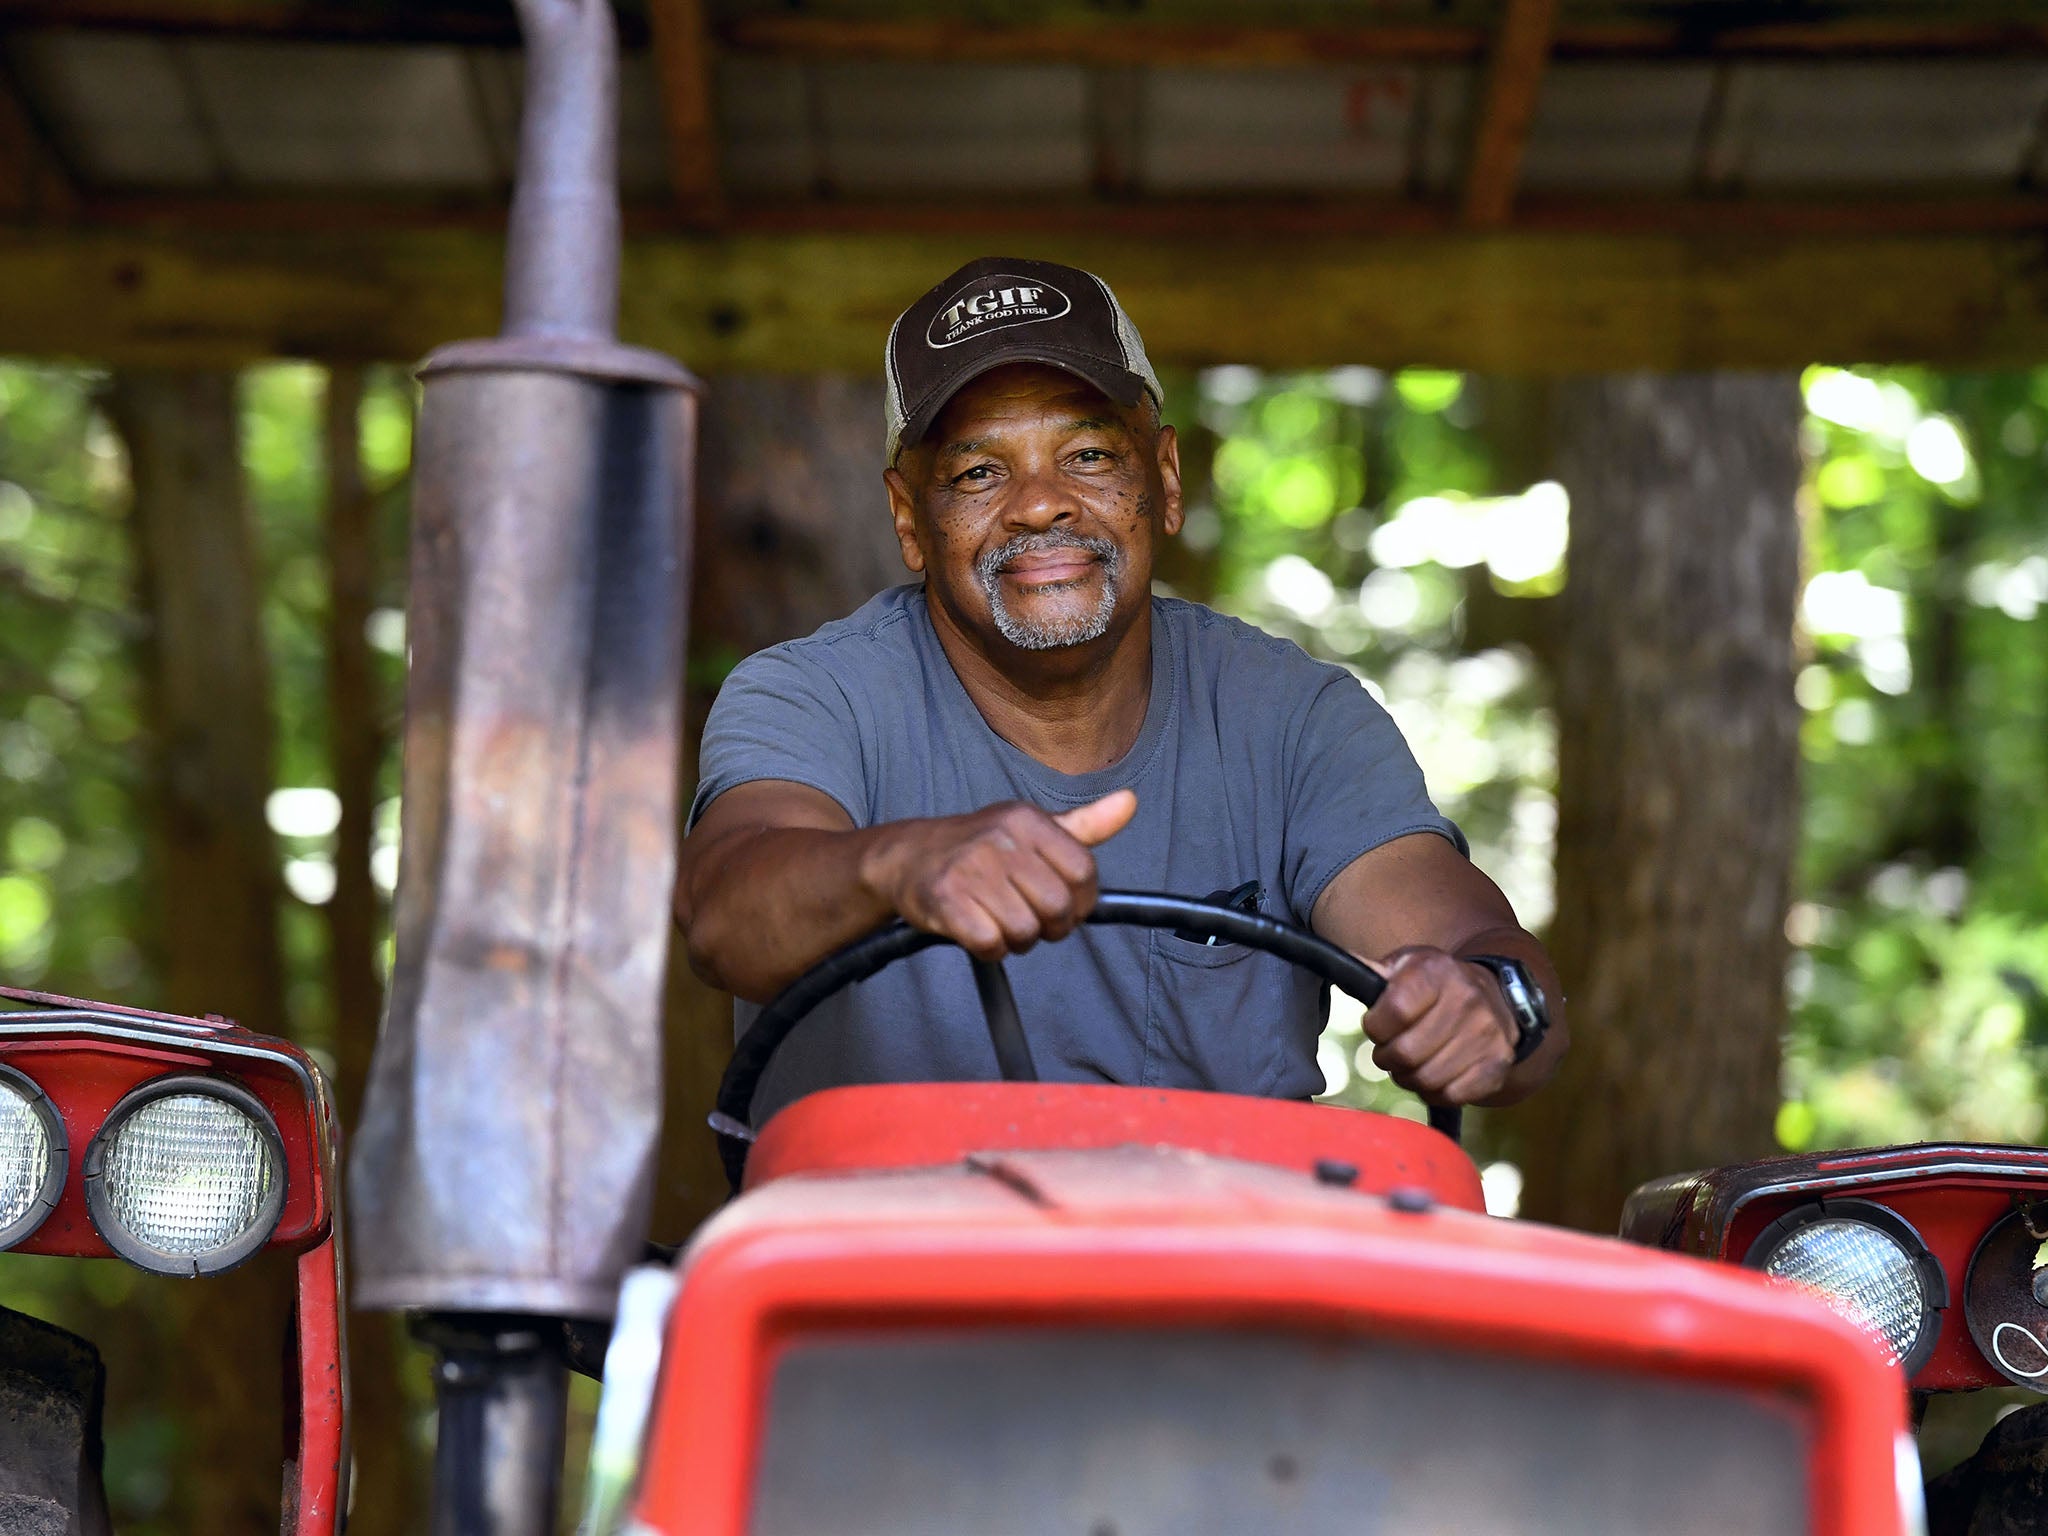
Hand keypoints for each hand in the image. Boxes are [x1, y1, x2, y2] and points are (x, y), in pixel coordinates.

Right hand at [861, 790, 1137, 961]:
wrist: (907, 856)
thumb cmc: (978, 847)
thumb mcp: (1031, 828)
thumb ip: (1083, 825)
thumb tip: (1130, 802)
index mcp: (1027, 820)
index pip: (1083, 872)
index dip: (1082, 901)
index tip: (1065, 906)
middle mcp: (1000, 839)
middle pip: (1058, 908)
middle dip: (1050, 927)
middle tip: (1029, 919)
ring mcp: (971, 870)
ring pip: (1026, 932)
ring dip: (1017, 941)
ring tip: (999, 922)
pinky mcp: (946, 901)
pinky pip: (991, 945)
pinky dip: (990, 950)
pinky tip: (978, 930)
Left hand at [1361, 947, 1517, 1105]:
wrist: (1495, 995)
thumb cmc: (1435, 984)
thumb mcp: (1405, 966)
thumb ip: (1373, 972)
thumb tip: (1340, 966)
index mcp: (1437, 971)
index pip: (1394, 1011)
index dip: (1375, 1027)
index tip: (1376, 1026)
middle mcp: (1467, 1000)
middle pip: (1407, 1053)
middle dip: (1387, 1057)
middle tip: (1390, 1051)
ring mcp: (1487, 1033)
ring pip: (1427, 1079)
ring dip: (1409, 1077)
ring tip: (1411, 1063)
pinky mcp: (1498, 1063)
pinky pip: (1452, 1095)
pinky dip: (1435, 1092)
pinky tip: (1435, 1074)